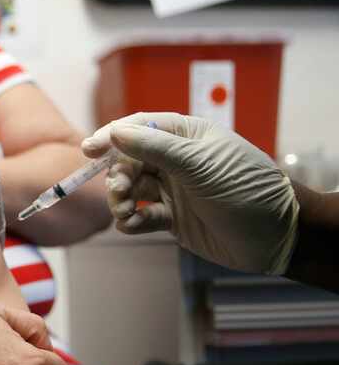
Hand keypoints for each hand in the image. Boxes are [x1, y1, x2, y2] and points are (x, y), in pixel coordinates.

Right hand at [82, 112, 298, 274]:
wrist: (275, 236)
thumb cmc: (244, 189)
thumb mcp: (199, 163)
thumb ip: (155, 148)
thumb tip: (115, 132)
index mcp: (186, 136)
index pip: (141, 128)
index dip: (112, 137)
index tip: (89, 150)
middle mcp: (177, 161)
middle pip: (130, 161)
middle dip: (118, 176)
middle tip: (118, 193)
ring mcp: (173, 189)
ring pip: (132, 190)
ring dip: (121, 201)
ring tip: (125, 213)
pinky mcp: (172, 218)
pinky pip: (141, 215)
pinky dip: (131, 221)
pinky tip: (133, 226)